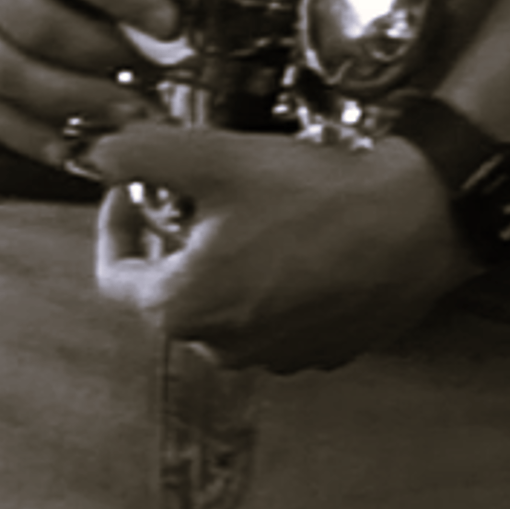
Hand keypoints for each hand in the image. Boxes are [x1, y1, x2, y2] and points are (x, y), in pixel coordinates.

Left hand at [77, 126, 478, 374]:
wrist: (414, 221)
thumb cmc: (316, 196)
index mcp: (183, 308)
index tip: (132, 187)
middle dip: (176, 236)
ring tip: (257, 206)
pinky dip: (271, 278)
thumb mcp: (217, 157)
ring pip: (224, 302)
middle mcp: (222, 347)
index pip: (114, 276)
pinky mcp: (319, 350)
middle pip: (171, 288)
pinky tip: (300, 236)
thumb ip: (142, 154)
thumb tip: (94, 153)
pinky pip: (273, 314)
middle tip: (203, 186)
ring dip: (226, 258)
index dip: (114, 223)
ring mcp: (274, 356)